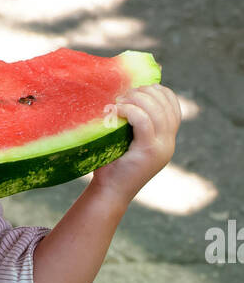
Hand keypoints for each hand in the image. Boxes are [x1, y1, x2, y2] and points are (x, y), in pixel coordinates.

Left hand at [90, 83, 181, 203]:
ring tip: (118, 100)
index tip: (137, 89)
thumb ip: (134, 123)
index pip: (173, 105)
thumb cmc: (111, 165)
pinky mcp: (148, 151)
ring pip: (156, 110)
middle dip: (144, 92)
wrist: (109, 193)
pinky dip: (130, 110)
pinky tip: (116, 109)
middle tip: (123, 94)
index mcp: (167, 139)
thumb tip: (126, 94)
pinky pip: (144, 121)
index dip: (158, 91)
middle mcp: (168, 143)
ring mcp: (161, 148)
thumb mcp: (127, 141)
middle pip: (165, 104)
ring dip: (136, 98)